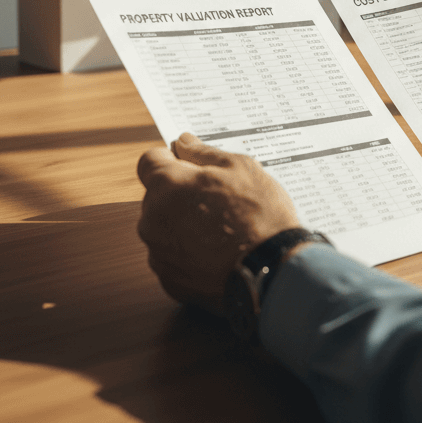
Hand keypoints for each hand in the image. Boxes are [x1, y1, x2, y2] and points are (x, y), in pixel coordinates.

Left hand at [136, 133, 299, 313]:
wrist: (272, 269)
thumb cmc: (258, 214)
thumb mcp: (240, 167)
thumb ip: (203, 153)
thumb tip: (184, 142)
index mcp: (166, 186)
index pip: (149, 161)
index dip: (169, 159)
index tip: (188, 164)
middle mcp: (152, 219)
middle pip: (157, 196)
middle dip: (179, 192)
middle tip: (216, 196)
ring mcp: (158, 253)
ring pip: (164, 227)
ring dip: (183, 222)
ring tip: (221, 226)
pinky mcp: (169, 280)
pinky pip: (172, 256)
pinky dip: (189, 251)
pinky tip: (217, 250)